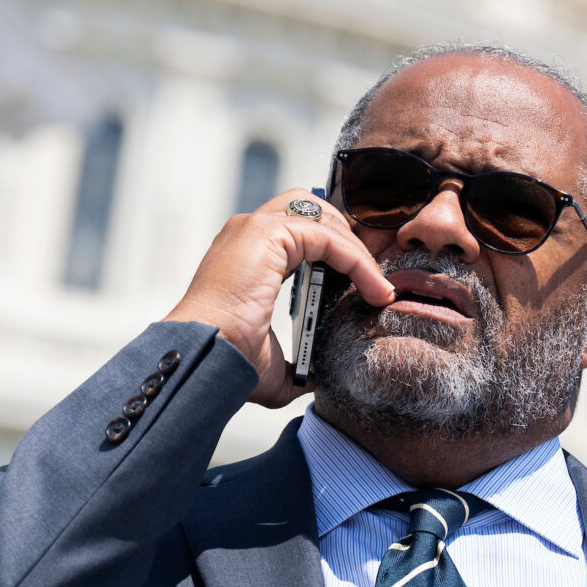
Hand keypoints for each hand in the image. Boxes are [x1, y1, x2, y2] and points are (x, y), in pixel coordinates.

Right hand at [163, 189, 394, 406]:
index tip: (366, 282)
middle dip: (350, 239)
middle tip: (375, 277)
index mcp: (248, 255)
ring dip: (358, 251)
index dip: (339, 250)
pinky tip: (373, 288)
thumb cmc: (230, 360)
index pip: (302, 231)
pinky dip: (357, 260)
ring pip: (325, 220)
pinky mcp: (269, 233)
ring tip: (377, 286)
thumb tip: (315, 376)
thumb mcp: (273, 360)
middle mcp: (249, 233)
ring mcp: (256, 228)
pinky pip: (329, 237)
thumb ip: (298, 360)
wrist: (208, 358)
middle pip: (314, 211)